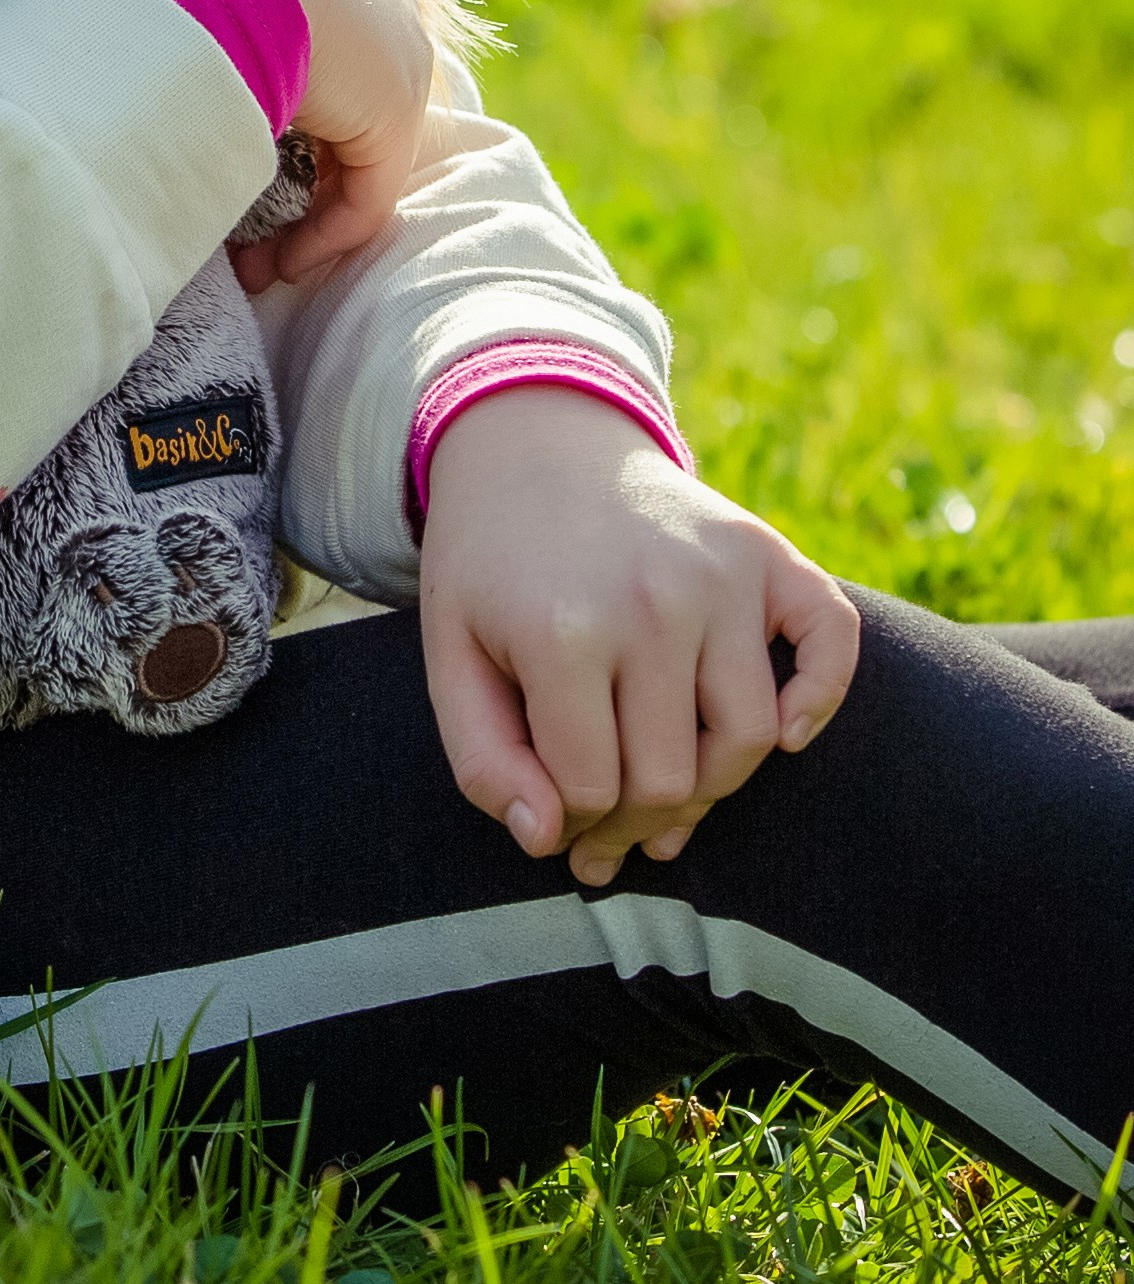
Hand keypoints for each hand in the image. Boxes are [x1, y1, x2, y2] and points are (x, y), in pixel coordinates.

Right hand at [192, 0, 433, 281]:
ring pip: (357, 173)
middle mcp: (381, 24)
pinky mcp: (395, 111)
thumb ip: (215, 42)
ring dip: (304, 232)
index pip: (330, 91)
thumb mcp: (206, 0)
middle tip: (245, 253)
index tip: (232, 183)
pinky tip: (276, 263)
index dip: (285, 152)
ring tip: (252, 271)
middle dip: (298, 205)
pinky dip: (322, 239)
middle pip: (349, 138)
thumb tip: (168, 80)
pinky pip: (366, 198)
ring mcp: (398, 67)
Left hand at [419, 390, 859, 887]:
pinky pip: (833, 641)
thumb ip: (484, 762)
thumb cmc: (492, 567)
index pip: (592, 790)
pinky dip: (820, 695)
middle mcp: (655, 603)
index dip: (572, 826)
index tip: (559, 824)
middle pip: (674, 779)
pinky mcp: (766, 551)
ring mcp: (721, 575)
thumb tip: (547, 839)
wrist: (534, 444)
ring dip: (714, 785)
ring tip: (667, 789)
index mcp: (564, 632)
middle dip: (637, 823)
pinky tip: (784, 733)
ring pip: (751, 739)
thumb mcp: (451, 657)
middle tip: (611, 829)